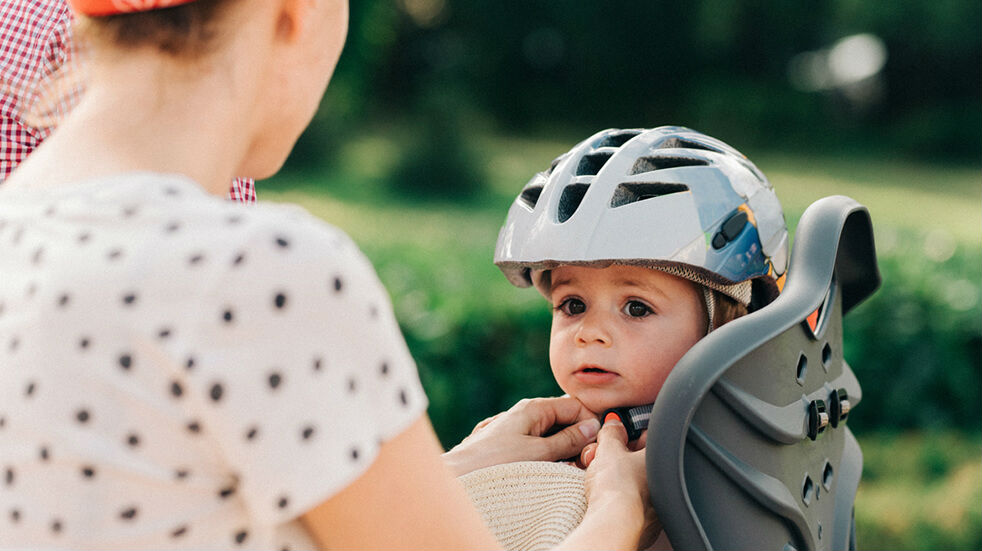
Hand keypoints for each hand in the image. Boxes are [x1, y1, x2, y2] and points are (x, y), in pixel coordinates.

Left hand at [442, 396, 600, 475]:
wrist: (459, 477)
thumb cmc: (495, 463)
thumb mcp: (540, 453)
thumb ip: (569, 440)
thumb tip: (592, 427)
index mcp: (533, 408)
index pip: (574, 405)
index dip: (590, 422)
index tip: (597, 444)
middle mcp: (525, 414)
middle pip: (564, 421)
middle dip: (578, 440)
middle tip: (583, 462)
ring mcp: (516, 430)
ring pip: (552, 436)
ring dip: (563, 453)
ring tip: (565, 471)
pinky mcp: (509, 446)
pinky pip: (537, 447)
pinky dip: (547, 458)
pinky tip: (547, 473)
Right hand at [580, 414, 660, 548]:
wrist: (614, 525)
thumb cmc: (618, 488)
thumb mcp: (609, 448)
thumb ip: (612, 433)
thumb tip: (613, 426)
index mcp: (663, 458)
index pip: (648, 435)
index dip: (628, 431)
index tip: (616, 432)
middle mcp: (664, 482)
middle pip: (637, 459)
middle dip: (616, 455)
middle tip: (600, 455)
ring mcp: (656, 505)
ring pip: (632, 481)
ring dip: (615, 475)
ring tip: (597, 476)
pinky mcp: (645, 522)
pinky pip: (629, 502)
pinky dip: (617, 497)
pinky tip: (603, 496)